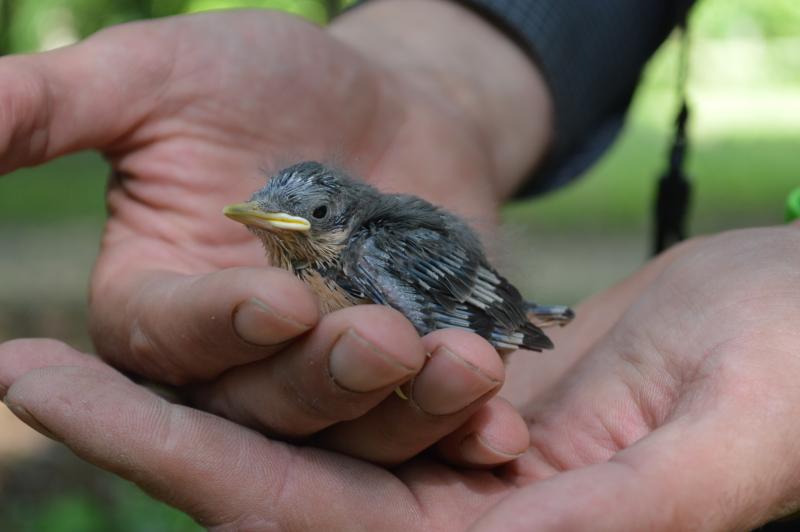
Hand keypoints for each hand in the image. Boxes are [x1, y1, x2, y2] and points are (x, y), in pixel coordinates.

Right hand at [0, 2, 550, 463]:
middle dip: (324, 379)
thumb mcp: (159, 78)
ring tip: (460, 365)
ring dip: (408, 407)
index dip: (216, 329)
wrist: (389, 100)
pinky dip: (465, 422)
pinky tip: (499, 420)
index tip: (269, 301)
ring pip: (357, 424)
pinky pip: (433, 418)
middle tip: (381, 341)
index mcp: (163, 306)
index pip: (171, 342)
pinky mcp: (410, 374)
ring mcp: (333, 374)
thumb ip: (52, 110)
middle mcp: (243, 362)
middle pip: (269, 404)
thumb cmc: (268, 82)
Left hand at [4, 226, 798, 529]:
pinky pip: (348, 382)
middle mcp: (462, 521)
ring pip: (301, 430)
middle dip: (149, 423)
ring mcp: (456, 463)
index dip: (181, 459)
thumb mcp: (712, 450)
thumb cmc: (796, 379)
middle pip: (272, 482)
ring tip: (86, 332)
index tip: (62, 390)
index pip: (307, 520)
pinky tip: (217, 318)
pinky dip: (279, 351)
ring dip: (202, 381)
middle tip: (31, 358)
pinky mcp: (465, 405)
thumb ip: (608, 520)